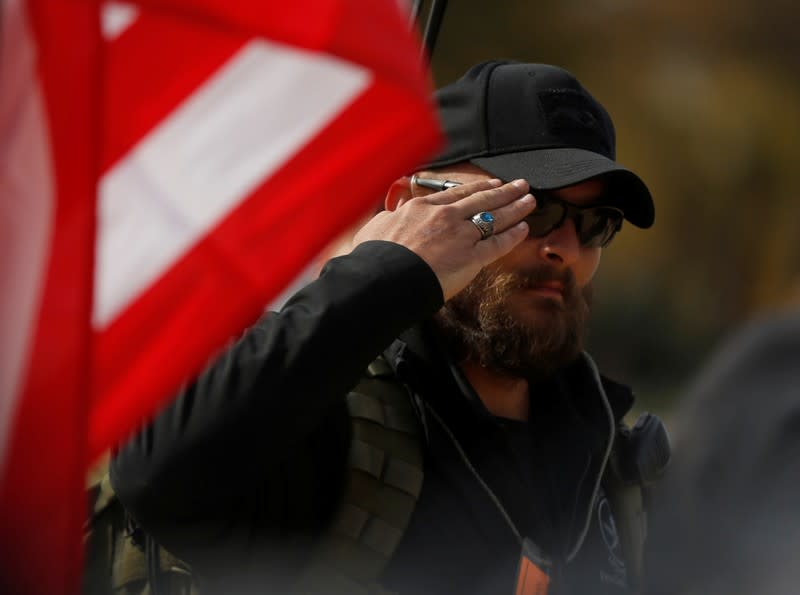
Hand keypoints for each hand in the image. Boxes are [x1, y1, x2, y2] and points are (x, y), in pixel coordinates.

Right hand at [353, 178, 534, 300]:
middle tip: (520, 185)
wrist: (384, 278)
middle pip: (482, 199)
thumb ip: (390, 219)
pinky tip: (524, 228)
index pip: (456, 193)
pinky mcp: (470, 258)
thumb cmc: (375, 257)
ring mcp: (460, 236)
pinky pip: (498, 244)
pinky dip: (513, 235)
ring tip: (530, 200)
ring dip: (515, 207)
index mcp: (423, 207)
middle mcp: (445, 216)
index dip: (477, 187)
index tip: (490, 184)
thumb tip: (391, 217)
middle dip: (505, 191)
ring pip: (495, 217)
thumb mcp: (377, 227)